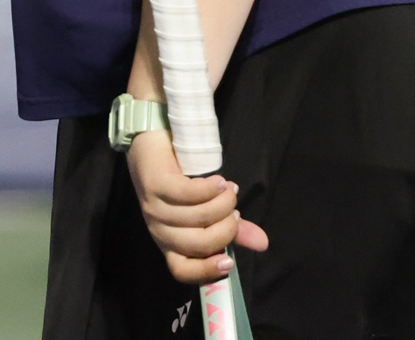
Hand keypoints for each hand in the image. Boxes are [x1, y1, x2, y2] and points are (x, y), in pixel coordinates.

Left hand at [125, 128, 268, 283]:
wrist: (151, 142)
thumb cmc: (180, 181)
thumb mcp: (208, 208)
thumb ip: (234, 228)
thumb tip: (262, 243)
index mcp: (170, 243)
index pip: (181, 270)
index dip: (206, 271)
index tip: (230, 261)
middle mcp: (159, 230)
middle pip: (199, 244)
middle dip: (226, 228)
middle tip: (232, 209)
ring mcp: (154, 208)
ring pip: (198, 218)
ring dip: (223, 204)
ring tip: (229, 190)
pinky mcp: (156, 185)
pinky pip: (190, 194)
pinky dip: (211, 189)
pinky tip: (220, 181)